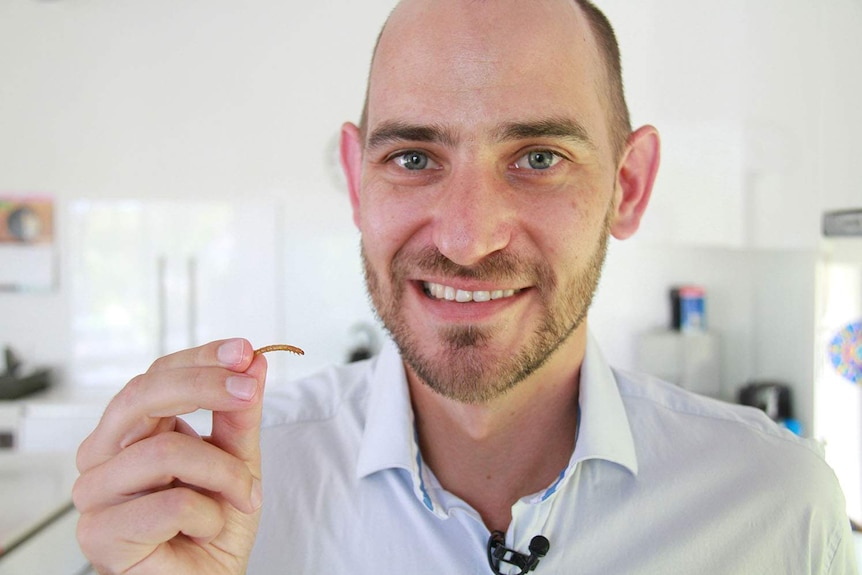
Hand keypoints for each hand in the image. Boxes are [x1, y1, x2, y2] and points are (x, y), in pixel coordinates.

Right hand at [73, 339, 265, 574]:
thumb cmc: (214, 523)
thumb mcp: (238, 459)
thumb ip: (240, 413)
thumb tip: (253, 361)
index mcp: (130, 429)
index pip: (157, 375)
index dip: (202, 358)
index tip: (245, 351)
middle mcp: (102, 454)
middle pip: (143, 396)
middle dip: (204, 387)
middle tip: (249, 392)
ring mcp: (94, 494)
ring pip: (165, 452)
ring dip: (224, 474)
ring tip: (244, 496)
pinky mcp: (99, 535)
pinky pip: (168, 505)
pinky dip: (207, 516)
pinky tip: (207, 529)